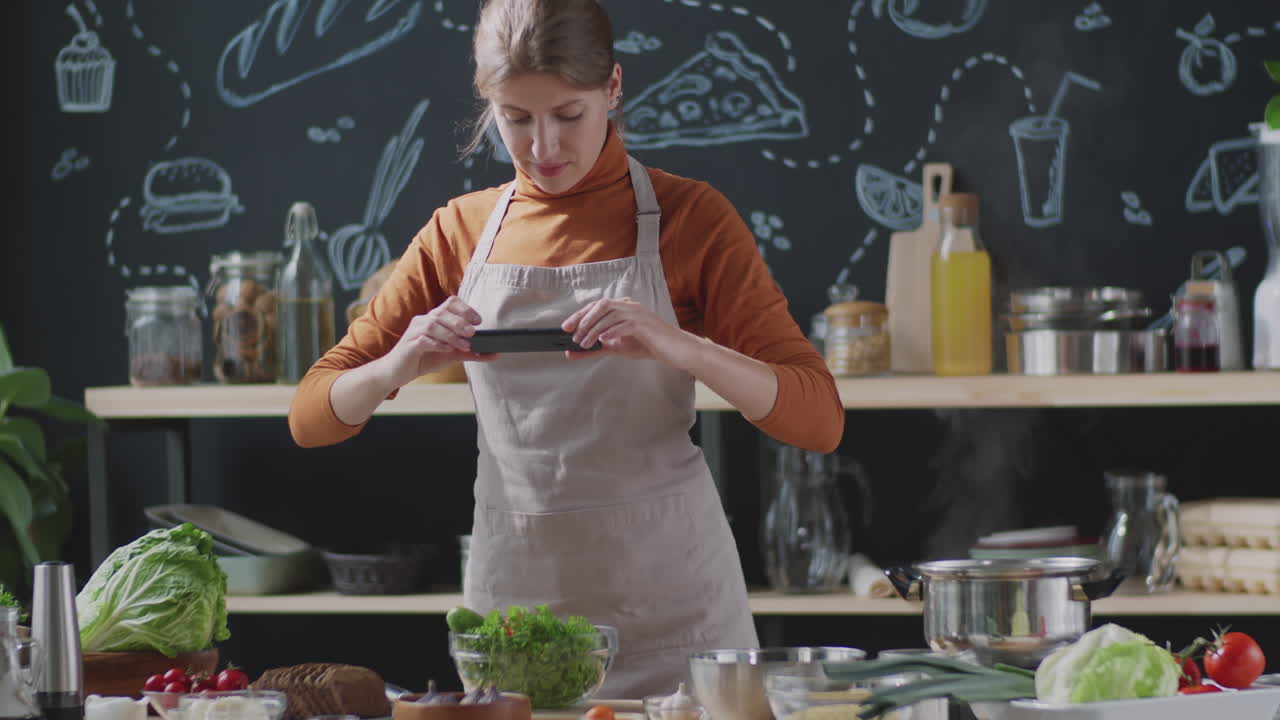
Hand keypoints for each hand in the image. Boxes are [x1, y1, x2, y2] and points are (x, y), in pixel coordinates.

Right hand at [376, 296, 494, 388]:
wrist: (396, 372)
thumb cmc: (423, 359)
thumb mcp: (451, 355)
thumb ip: (471, 353)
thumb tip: (494, 354)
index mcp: (434, 319)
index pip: (450, 303)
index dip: (465, 309)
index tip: (478, 321)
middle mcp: (423, 321)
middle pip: (442, 312)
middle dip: (460, 322)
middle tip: (473, 333)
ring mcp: (414, 331)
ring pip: (433, 325)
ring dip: (451, 335)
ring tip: (464, 344)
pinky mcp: (408, 345)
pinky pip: (423, 339)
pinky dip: (437, 344)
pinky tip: (447, 349)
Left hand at [561, 297, 700, 368]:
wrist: (677, 350)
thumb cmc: (650, 346)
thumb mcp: (618, 348)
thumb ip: (597, 348)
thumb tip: (574, 352)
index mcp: (624, 308)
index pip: (597, 306)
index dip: (580, 314)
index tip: (566, 326)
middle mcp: (630, 306)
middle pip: (601, 305)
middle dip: (584, 319)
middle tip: (573, 334)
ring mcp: (638, 314)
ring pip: (611, 314)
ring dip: (594, 329)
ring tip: (584, 343)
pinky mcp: (645, 325)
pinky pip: (625, 325)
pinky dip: (611, 332)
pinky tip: (602, 340)